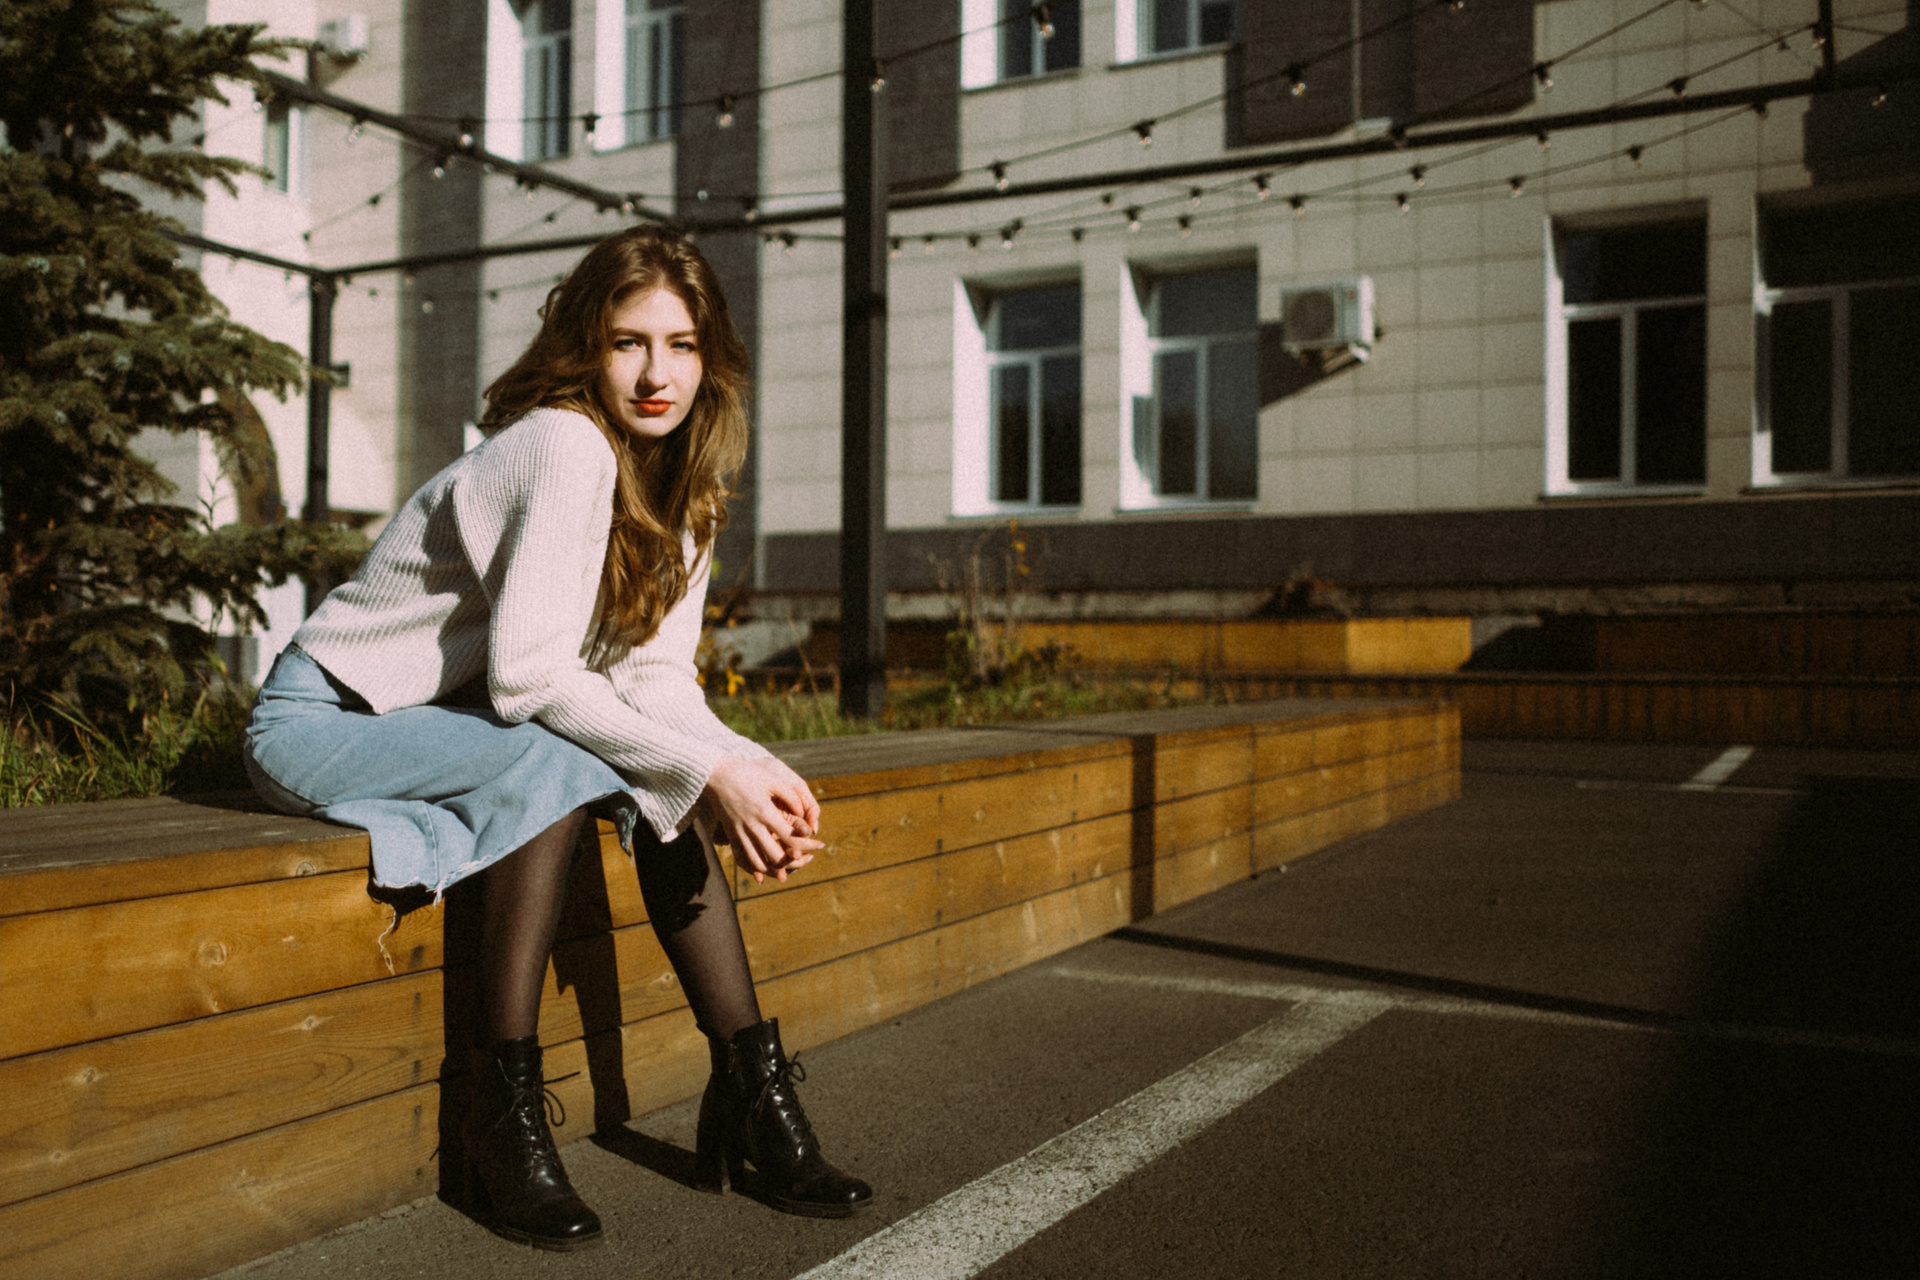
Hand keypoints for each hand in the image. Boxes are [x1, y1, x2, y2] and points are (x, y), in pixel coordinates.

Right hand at [702, 755, 823, 883]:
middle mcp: (752, 826)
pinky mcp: (731, 835)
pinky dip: (753, 870)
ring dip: (774, 871)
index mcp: (765, 812)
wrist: (715, 775)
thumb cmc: (747, 774)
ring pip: (758, 863)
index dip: (808, 845)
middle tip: (806, 860)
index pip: (790, 837)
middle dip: (793, 863)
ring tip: (787, 872)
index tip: (820, 845)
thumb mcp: (773, 780)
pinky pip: (742, 859)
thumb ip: (791, 797)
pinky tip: (762, 874)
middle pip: (775, 856)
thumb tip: (804, 814)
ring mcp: (739, 833)